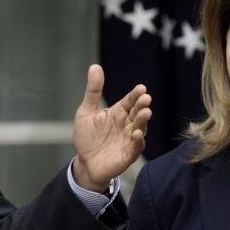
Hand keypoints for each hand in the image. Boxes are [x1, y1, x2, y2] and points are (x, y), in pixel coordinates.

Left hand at [71, 64, 151, 191]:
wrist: (84, 163)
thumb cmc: (87, 137)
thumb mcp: (86, 112)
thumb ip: (93, 91)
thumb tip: (95, 66)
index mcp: (118, 113)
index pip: (130, 101)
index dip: (136, 95)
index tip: (141, 88)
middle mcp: (126, 125)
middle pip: (137, 113)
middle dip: (142, 106)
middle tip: (145, 99)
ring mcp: (128, 140)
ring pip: (140, 128)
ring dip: (143, 121)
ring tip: (146, 112)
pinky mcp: (127, 155)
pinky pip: (135, 147)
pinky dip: (137, 141)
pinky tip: (137, 133)